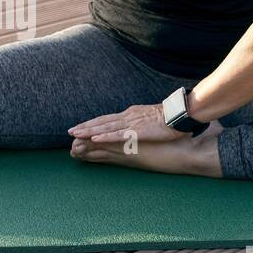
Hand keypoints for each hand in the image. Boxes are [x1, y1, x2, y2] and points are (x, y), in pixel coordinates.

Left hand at [67, 103, 190, 144]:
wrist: (181, 114)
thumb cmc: (170, 117)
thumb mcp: (151, 118)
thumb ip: (141, 121)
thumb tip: (135, 124)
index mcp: (131, 114)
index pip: (108, 118)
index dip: (93, 123)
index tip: (81, 126)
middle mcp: (128, 116)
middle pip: (102, 121)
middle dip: (85, 126)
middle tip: (70, 131)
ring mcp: (131, 123)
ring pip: (105, 128)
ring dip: (89, 131)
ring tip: (75, 134)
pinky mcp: (137, 131)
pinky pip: (118, 135)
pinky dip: (105, 136)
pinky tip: (95, 138)